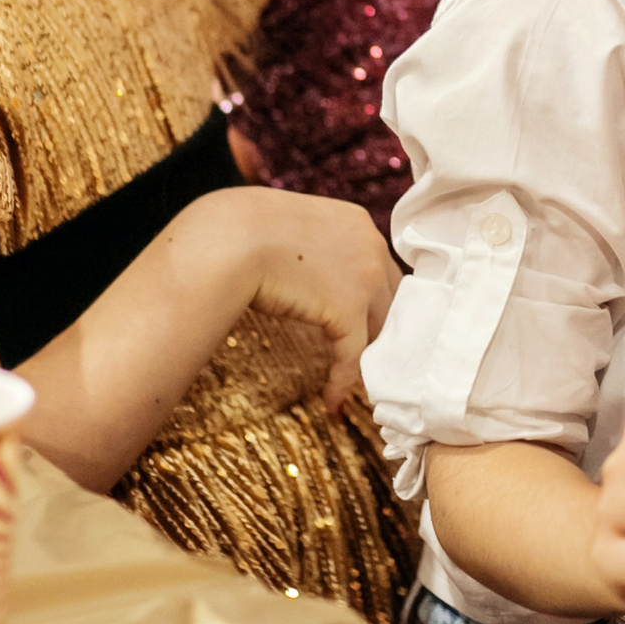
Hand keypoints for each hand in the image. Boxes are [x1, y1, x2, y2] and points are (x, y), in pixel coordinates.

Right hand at [194, 187, 399, 410]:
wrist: (233, 238)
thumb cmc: (247, 229)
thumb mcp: (298, 227)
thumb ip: (316, 248)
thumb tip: (308, 278)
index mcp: (359, 223)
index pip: (381, 266)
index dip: (374, 296)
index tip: (365, 319)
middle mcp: (372, 248)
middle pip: (391, 297)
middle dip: (381, 327)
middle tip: (370, 355)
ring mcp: (365, 280)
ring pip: (381, 328)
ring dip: (371, 357)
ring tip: (360, 381)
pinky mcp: (349, 311)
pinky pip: (354, 356)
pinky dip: (343, 381)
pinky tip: (331, 400)